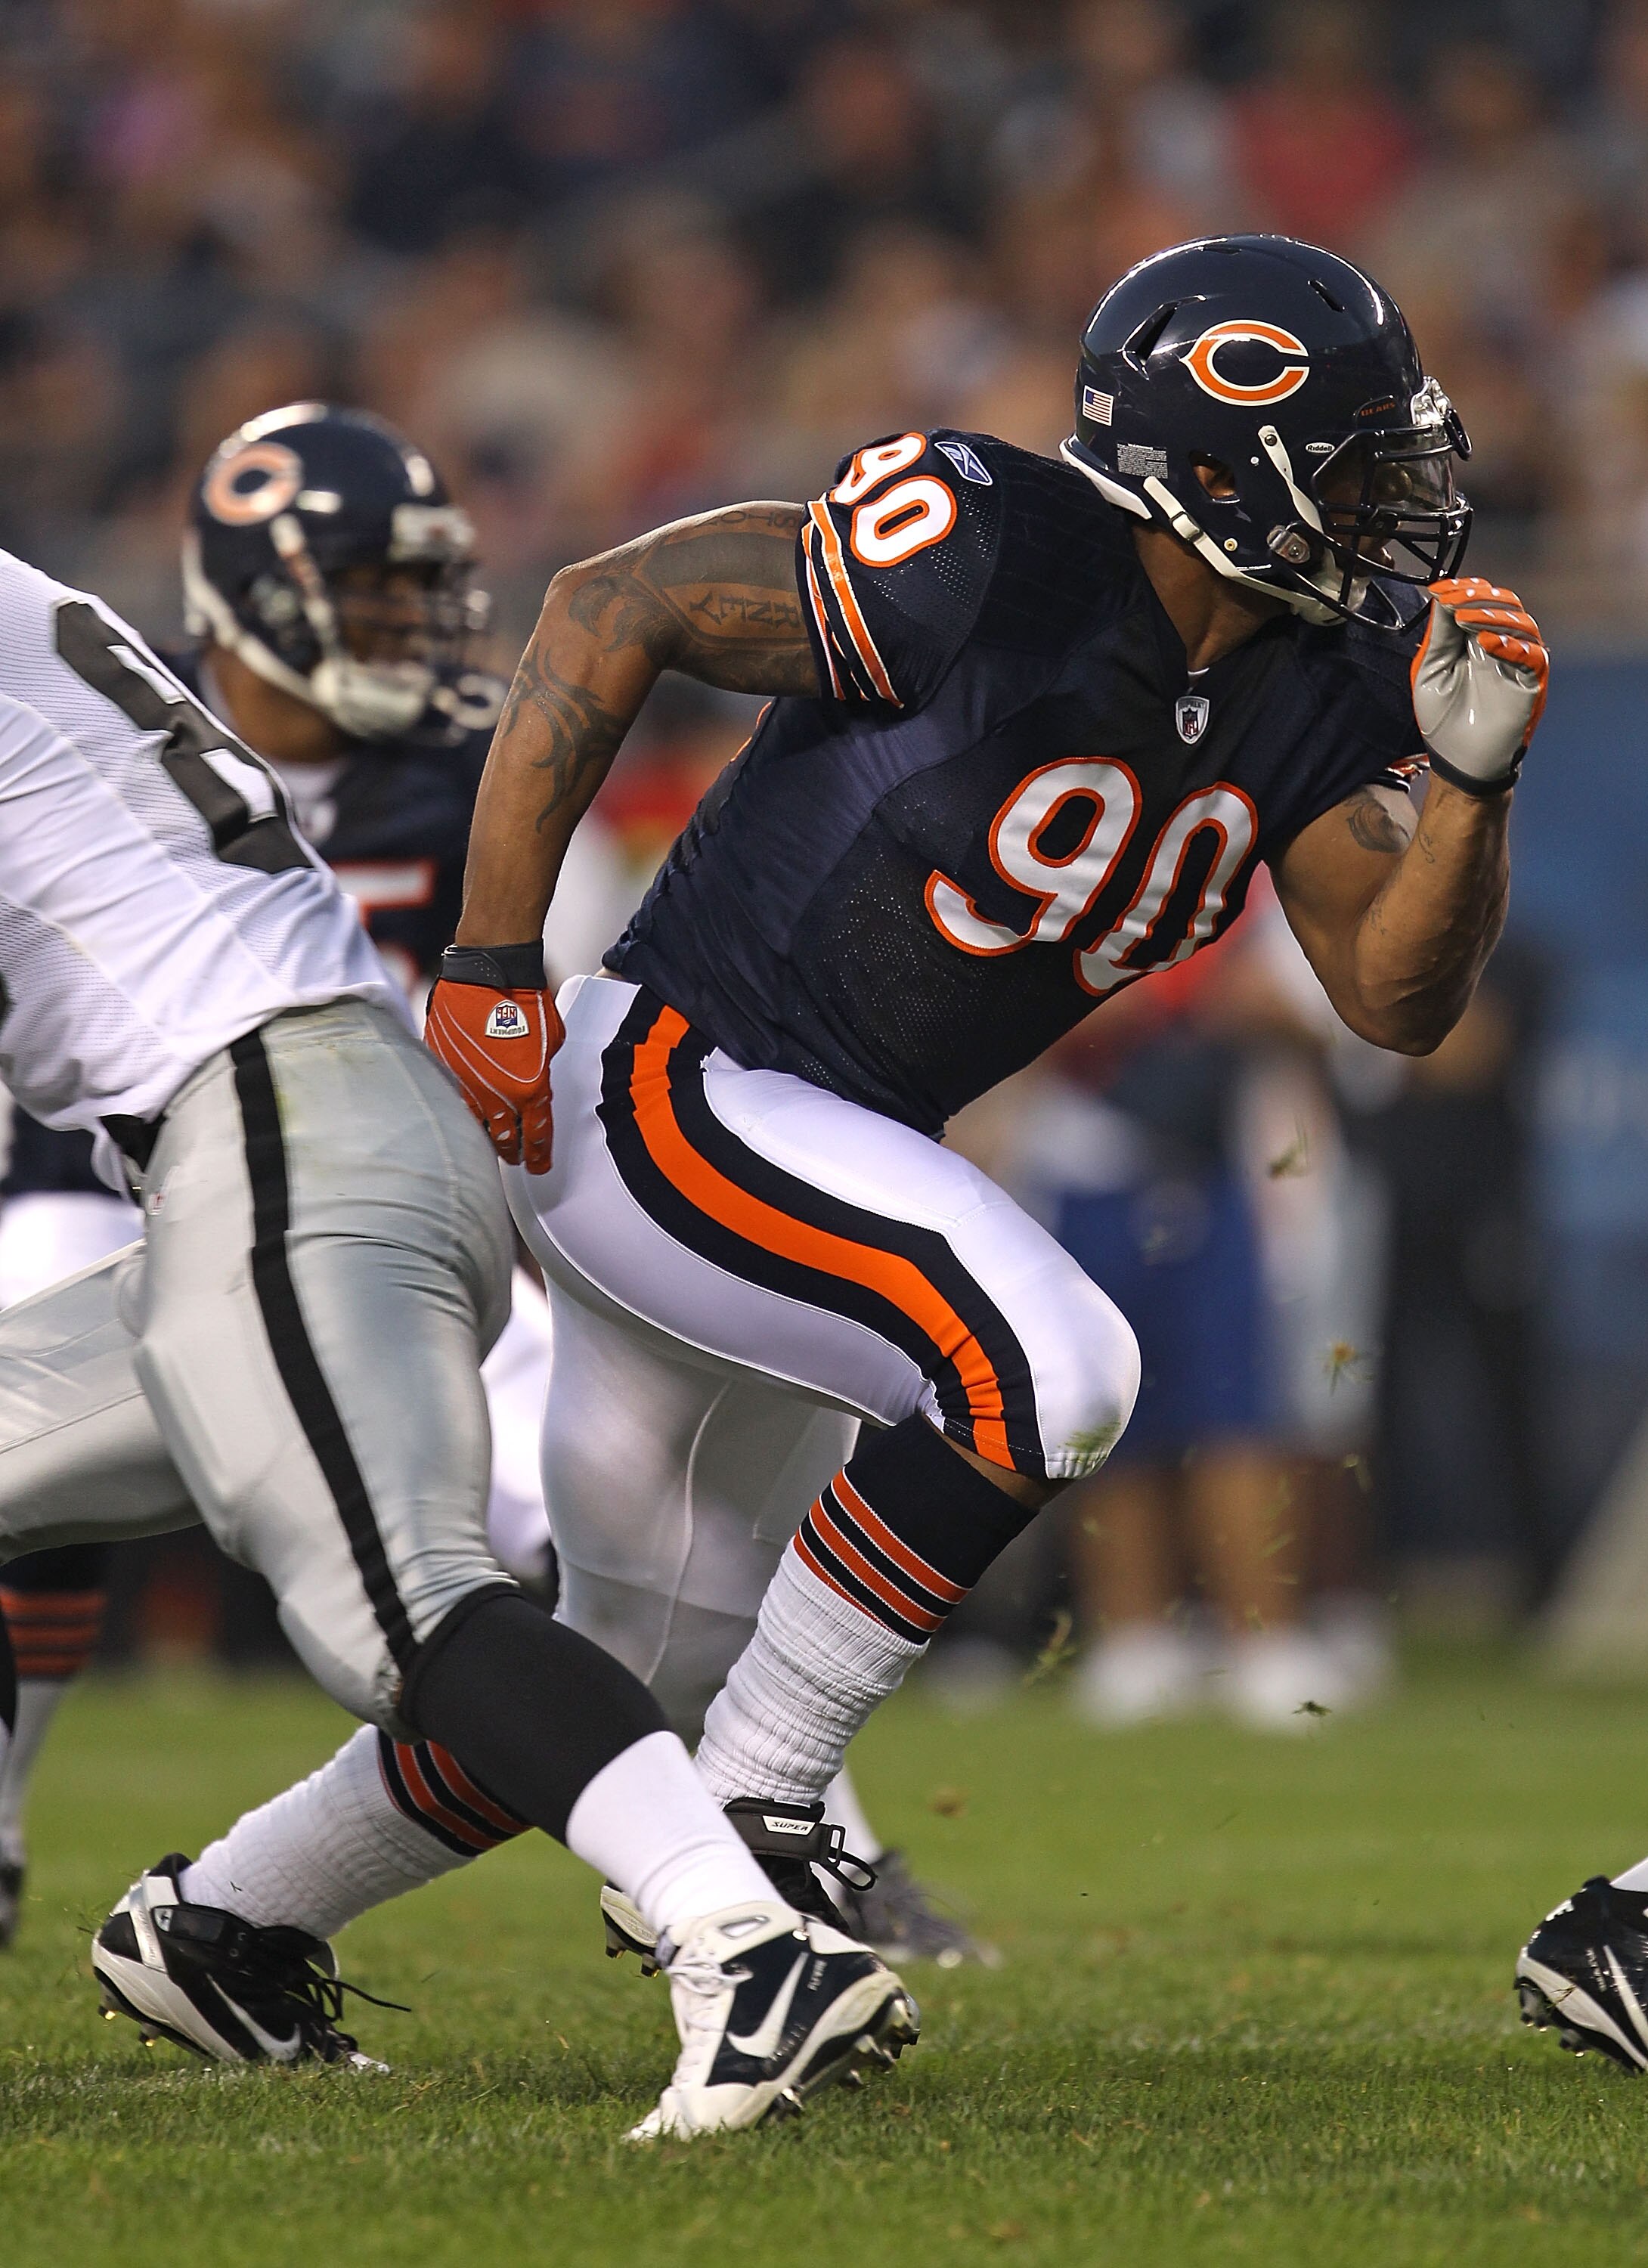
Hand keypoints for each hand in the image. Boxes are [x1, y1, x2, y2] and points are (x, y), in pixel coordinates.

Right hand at [424, 944, 562, 1173]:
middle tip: (517, 1159)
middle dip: (513, 1152)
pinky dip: (464, 1107)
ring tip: (492, 1142)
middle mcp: (497, 1095)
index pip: (537, 1135)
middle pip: (506, 1138)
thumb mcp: (551, 1041)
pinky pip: (454, 1098)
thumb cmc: (527, 1000)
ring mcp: (467, 1084)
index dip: (539, 1155)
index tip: (539, 1166)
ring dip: (487, 1134)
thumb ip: (543, 1069)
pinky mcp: (445, 1069)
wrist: (489, 974)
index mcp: (531, 1089)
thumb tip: (536, 1079)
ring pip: (476, 1123)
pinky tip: (469, 1114)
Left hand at [1411, 577, 1548, 793]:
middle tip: (1457, 600)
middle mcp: (1501, 646)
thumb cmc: (1442, 718)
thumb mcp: (1430, 671)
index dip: (1465, 590)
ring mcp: (1517, 664)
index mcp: (1475, 640)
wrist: (1457, 760)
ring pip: (1523, 625)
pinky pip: (1533, 657)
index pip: (1480, 602)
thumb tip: (1440, 594)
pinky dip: (1513, 646)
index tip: (1443, 589)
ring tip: (1467, 620)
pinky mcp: (1529, 684)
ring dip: (1494, 616)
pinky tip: (1488, 643)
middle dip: (1481, 598)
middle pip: (1506, 605)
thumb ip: (1439, 635)